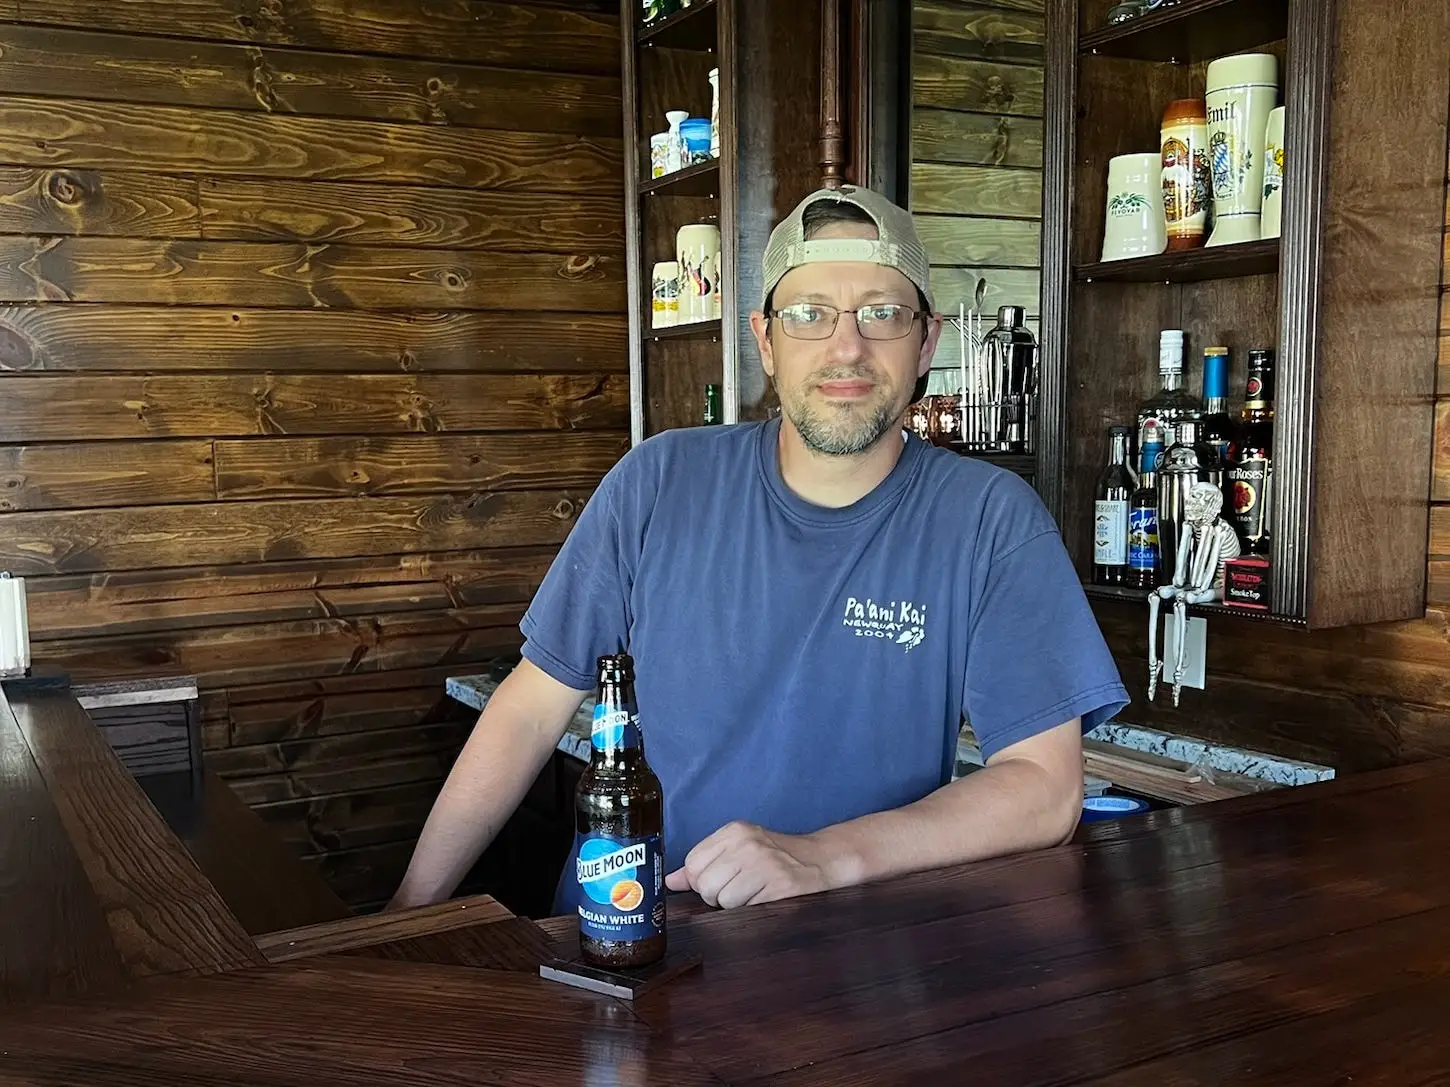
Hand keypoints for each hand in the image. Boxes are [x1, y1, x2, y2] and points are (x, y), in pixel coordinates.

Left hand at [664, 821, 831, 908]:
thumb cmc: (777, 857)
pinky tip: (766, 898)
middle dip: (717, 896)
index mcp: (734, 831)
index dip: (702, 881)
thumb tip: (670, 881)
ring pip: (724, 901)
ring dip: (737, 906)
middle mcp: (748, 844)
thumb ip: (704, 863)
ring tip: (755, 893)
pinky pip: (746, 911)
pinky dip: (753, 910)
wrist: (822, 860)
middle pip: (705, 885)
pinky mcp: (780, 886)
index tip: (721, 880)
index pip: (693, 864)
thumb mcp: (740, 849)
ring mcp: (765, 864)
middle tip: (740, 889)